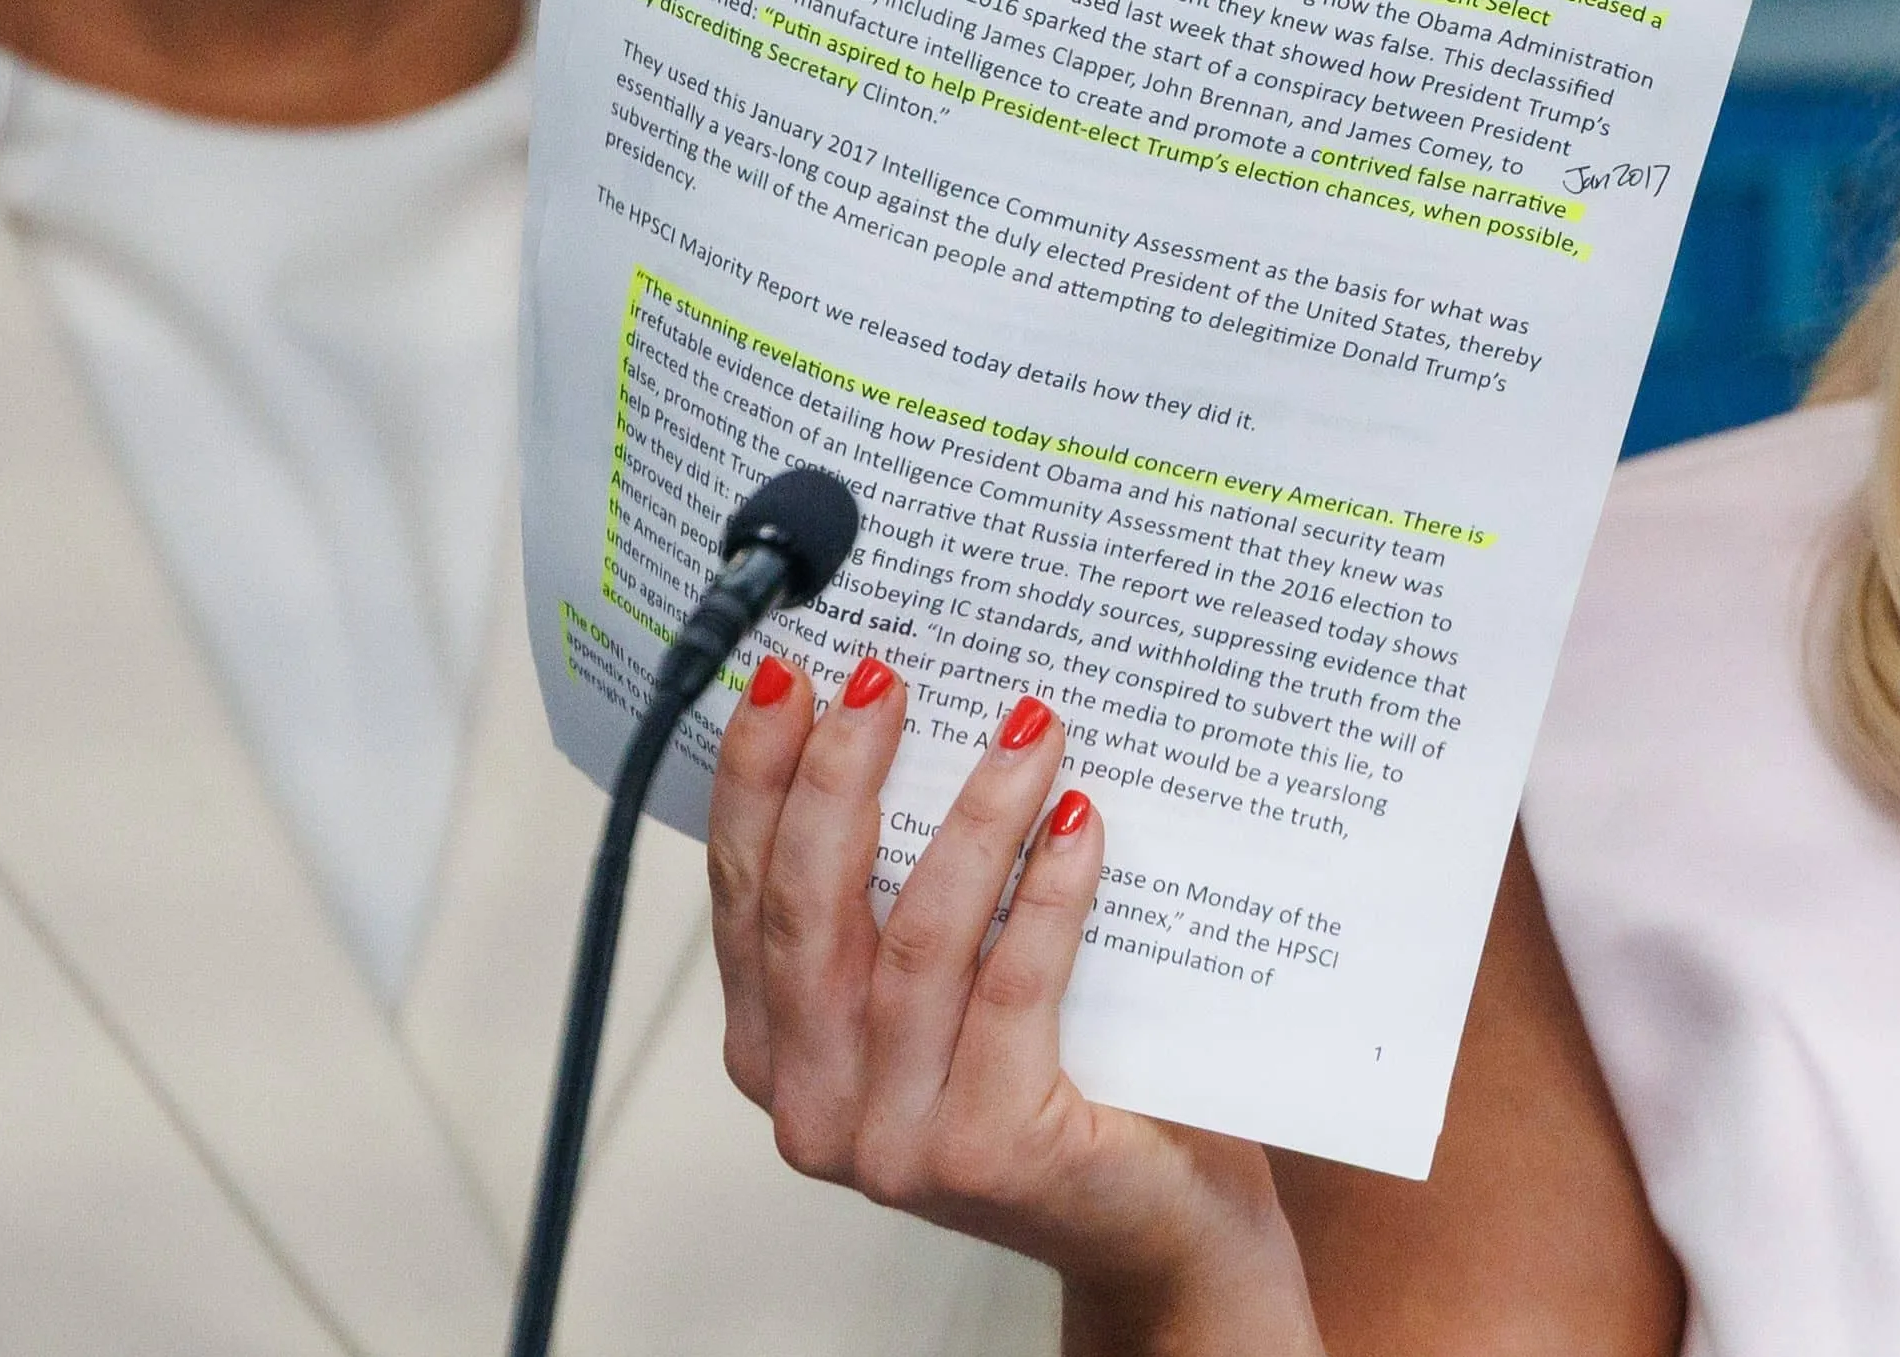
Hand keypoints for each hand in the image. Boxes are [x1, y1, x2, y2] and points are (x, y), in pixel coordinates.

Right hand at [710, 656, 1321, 1356]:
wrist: (1158, 1220)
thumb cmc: (1063, 1084)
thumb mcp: (948, 988)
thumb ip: (901, 898)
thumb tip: (907, 725)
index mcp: (777, 1057)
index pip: (742, 897)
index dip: (753, 783)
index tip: (783, 680)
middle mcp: (813, 1108)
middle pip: (807, 910)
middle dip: (840, 777)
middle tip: (887, 678)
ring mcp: (894, 1142)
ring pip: (913, 943)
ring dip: (972, 818)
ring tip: (1027, 728)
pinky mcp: (988, 1150)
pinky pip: (1012, 988)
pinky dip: (1047, 894)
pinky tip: (1080, 822)